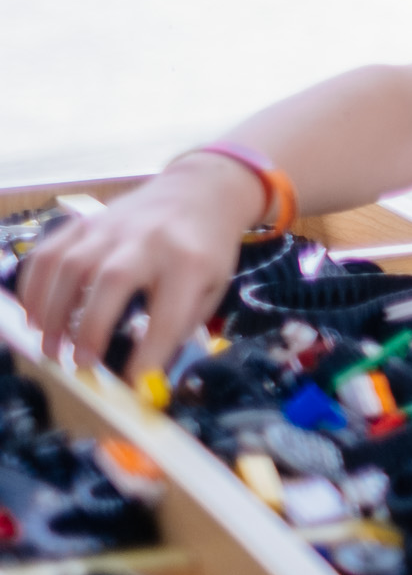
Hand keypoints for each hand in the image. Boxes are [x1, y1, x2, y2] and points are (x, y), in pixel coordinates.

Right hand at [15, 156, 261, 374]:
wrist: (199, 192)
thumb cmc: (205, 250)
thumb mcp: (212, 288)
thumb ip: (182, 325)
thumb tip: (146, 370)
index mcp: (190, 262)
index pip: (167, 313)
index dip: (147, 352)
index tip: (132, 382)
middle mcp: (148, 240)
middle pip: (111, 282)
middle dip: (89, 328)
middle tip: (80, 365)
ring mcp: (112, 227)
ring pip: (71, 266)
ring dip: (54, 312)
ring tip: (52, 348)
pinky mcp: (86, 221)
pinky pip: (50, 252)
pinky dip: (35, 287)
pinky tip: (35, 316)